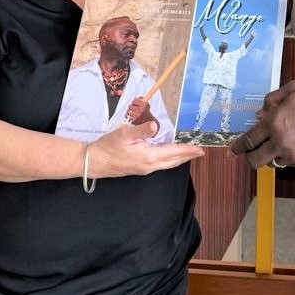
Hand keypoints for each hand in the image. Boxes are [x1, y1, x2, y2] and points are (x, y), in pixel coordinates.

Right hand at [88, 120, 202, 177]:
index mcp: (148, 156)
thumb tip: (156, 126)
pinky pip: (160, 164)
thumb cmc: (108, 147)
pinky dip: (169, 159)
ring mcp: (145, 169)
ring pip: (167, 164)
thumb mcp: (124, 134)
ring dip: (179, 158)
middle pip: (174, 161)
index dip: (188, 150)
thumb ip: (141, 129)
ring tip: (189, 152)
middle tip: (200, 151)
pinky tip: (169, 155)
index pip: (174, 152)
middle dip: (188, 156)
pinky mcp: (140, 169)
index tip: (200, 149)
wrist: (94, 162)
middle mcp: (150, 165)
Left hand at [125, 97, 154, 125]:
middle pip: (130, 106)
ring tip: (130, 111)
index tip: (134, 102)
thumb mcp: (147, 105)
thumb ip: (142, 99)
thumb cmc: (147, 112)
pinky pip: (127, 116)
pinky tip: (129, 114)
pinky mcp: (134, 120)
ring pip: (128, 111)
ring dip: (128, 110)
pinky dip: (127, 115)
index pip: (135, 101)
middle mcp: (140, 110)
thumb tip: (135, 97)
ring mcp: (137, 116)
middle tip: (132, 107)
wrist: (149, 121)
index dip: (133, 101)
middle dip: (131, 106)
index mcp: (144, 106)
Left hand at [229, 82, 294, 168]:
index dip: (237, 147)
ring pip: (272, 163)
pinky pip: (289, 163)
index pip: (249, 140)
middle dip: (250, 158)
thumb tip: (260, 113)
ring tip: (277, 147)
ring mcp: (293, 155)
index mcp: (274, 123)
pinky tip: (294, 146)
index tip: (232, 151)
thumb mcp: (292, 89)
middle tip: (251, 153)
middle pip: (255, 160)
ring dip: (270, 157)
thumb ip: (271, 99)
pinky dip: (287, 157)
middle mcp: (280, 142)